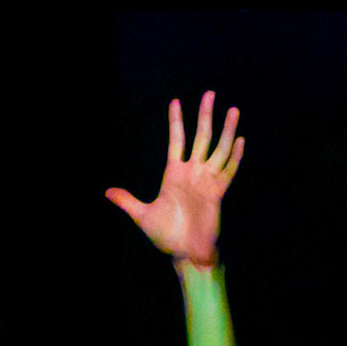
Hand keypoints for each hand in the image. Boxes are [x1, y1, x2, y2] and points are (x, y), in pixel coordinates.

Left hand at [106, 91, 242, 267]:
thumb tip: (106, 192)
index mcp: (173, 174)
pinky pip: (229, 170)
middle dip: (205, 115)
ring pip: (218, 148)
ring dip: (226, 129)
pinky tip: (239, 139)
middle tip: (210, 93)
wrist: (185, 252)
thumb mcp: (142, 215)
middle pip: (200, 137)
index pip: (176, 140)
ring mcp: (207, 180)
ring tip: (232, 109)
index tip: (175, 101)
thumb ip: (127, 201)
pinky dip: (235, 155)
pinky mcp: (218, 192)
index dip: (175, 121)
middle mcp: (192, 173)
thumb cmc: (166, 235)